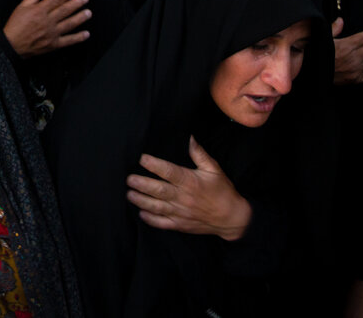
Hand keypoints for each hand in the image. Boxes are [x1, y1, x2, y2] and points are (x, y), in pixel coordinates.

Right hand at [2, 0, 91, 57]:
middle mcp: (47, 21)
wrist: (11, 45)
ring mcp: (51, 33)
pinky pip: (68, 41)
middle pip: (65, 10)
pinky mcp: (53, 45)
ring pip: (69, 24)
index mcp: (39, 11)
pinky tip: (86, 34)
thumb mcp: (20, 8)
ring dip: (80, 18)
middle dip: (77, 3)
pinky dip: (78, 38)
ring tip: (88, 12)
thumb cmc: (15, 26)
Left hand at [127, 137, 251, 240]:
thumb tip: (189, 138)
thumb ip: (199, 154)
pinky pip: (163, 223)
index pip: (170, 172)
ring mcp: (181, 213)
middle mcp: (184, 198)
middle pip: (159, 190)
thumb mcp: (214, 169)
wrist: (232, 218)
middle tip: (129, 179)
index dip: (154, 165)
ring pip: (157, 207)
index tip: (142, 158)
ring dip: (141, 201)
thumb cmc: (222, 191)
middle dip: (142, 184)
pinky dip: (151, 219)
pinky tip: (141, 213)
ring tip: (129, 194)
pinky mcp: (180, 225)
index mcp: (191, 182)